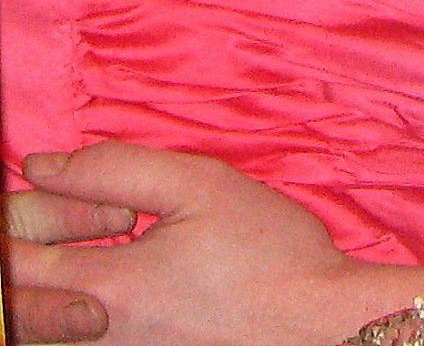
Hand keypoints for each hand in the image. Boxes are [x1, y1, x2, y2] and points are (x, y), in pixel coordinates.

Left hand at [4, 144, 423, 345]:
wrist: (320, 325)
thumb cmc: (269, 253)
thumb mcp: (199, 185)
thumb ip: (113, 169)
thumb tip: (41, 167)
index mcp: (107, 291)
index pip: (14, 264)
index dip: (14, 221)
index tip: (40, 189)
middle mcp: (99, 338)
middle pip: (19, 304)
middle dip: (29, 247)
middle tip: (78, 208)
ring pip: (48, 322)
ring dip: (58, 272)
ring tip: (114, 227)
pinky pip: (83, 334)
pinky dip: (85, 296)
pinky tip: (133, 260)